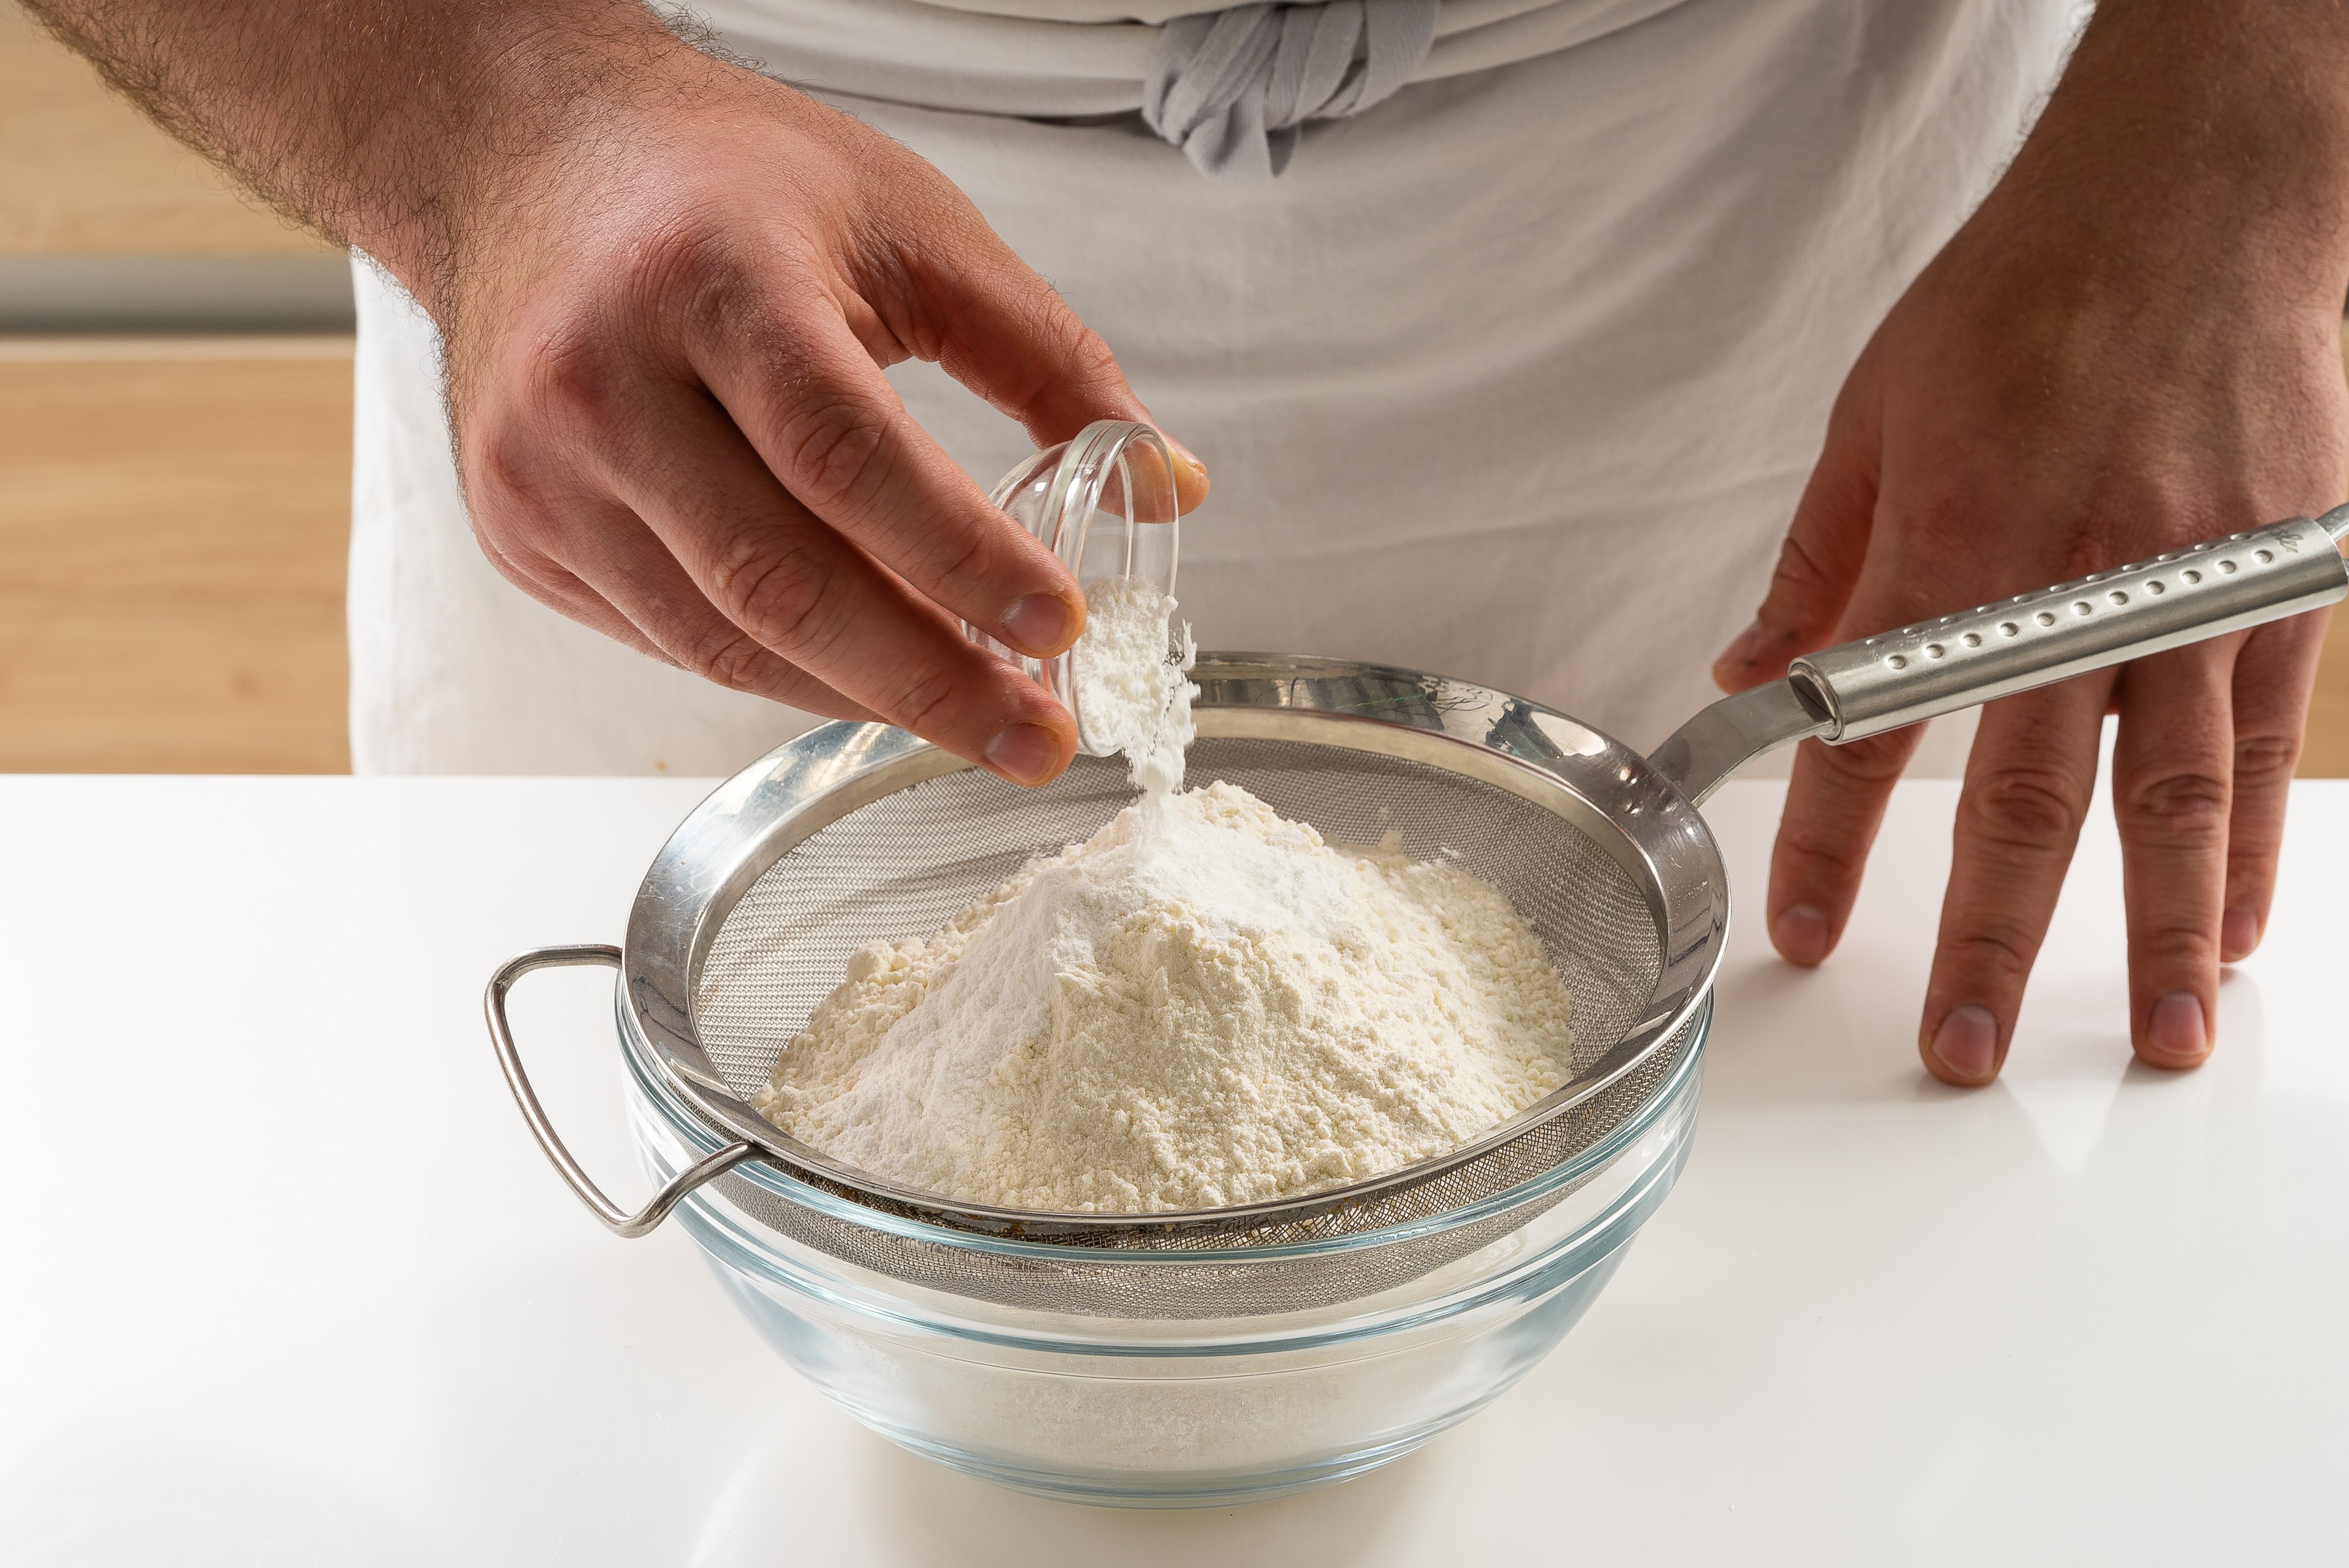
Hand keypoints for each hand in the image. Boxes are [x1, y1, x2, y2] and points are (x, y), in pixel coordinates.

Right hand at [429, 34, 1207, 783]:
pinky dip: (783, 673)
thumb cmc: (721, 183)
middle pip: (780, 581)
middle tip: (1038, 736)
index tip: (1062, 626)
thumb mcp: (909, 226)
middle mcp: (602, 384)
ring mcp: (543, 473)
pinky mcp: (522, 533)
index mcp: (711, 283)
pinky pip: (673, 641)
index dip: (963, 561)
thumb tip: (1162, 480)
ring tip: (977, 720)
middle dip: (929, 681)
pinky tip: (867, 676)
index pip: (848, 459)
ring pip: (723, 639)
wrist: (528, 160)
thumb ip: (1045, 355)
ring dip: (864, 697)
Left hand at [1712, 4, 2348, 1083]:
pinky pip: (2263, 743)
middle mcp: (2078, 586)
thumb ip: (1818, 563)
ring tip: (2146, 1042)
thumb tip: (1751, 669)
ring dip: (2152, 936)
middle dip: (1984, 938)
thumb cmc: (2029, 291)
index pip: (1864, 732)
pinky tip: (2229, 927)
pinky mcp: (2280, 580)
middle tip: (1958, 1050)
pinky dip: (2249, 847)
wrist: (2199, 189)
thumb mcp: (1875, 414)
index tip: (1794, 927)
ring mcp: (2196, 589)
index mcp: (1954, 546)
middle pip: (2026, 800)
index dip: (1822, 843)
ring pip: (2174, 800)